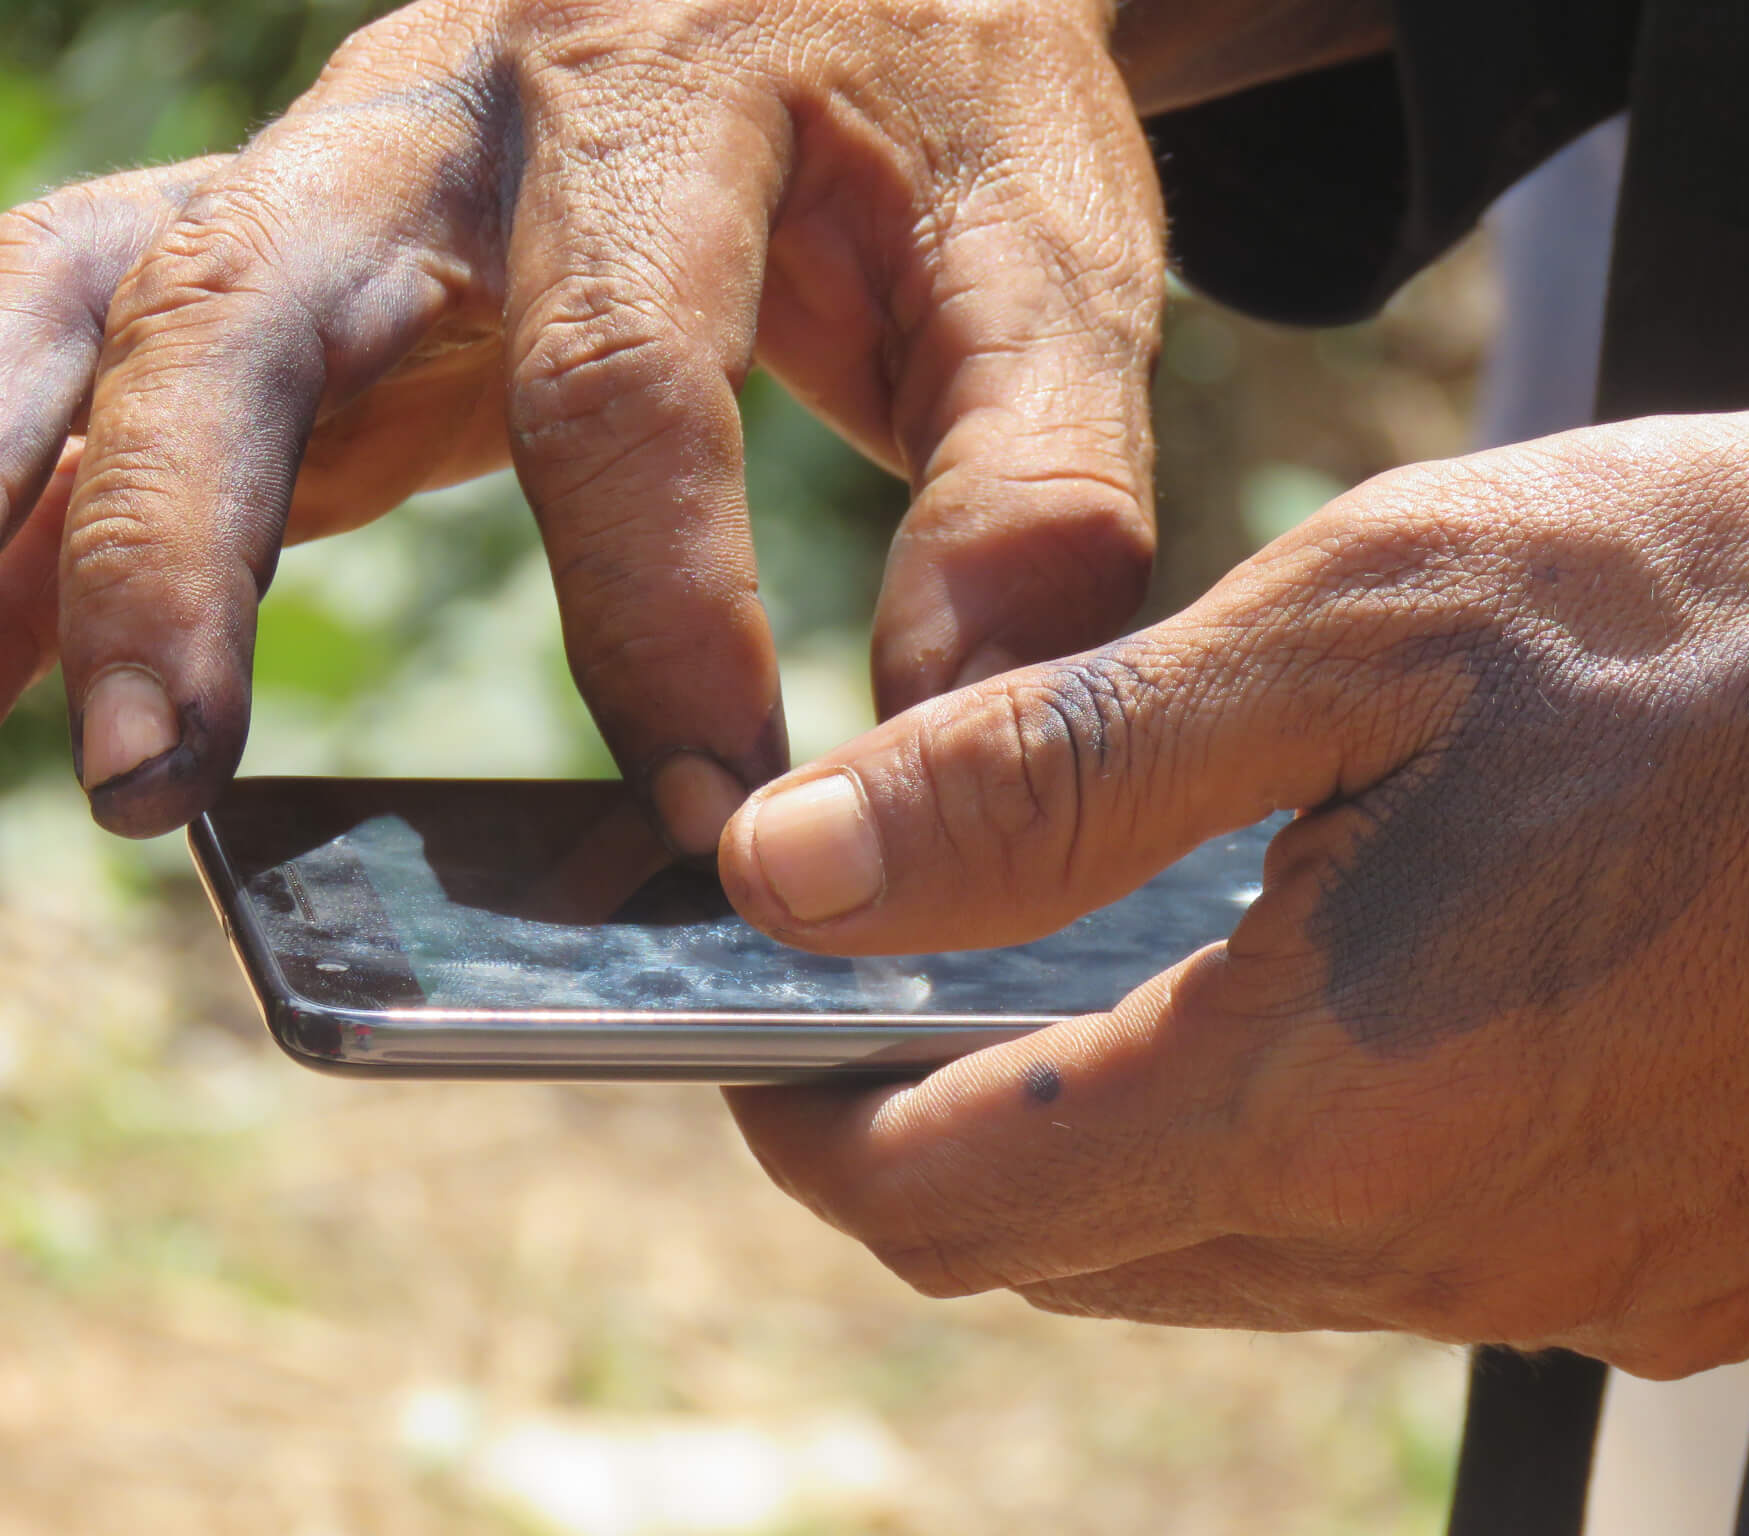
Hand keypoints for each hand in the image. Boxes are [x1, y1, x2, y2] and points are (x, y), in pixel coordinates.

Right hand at [0, 0, 1162, 842]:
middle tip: (153, 782)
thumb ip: (1031, 496)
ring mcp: (356, 162)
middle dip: (182, 545)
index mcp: (669, 94)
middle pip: (258, 300)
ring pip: (131, 301)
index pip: (625, 379)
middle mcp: (462, 110)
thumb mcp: (1048, 271)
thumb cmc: (961, 132)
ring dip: (34, 501)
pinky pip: (125, 324)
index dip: (655, 610)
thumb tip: (945, 738)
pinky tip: (2, 630)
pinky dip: (39, 472)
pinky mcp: (322, 232)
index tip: (709, 809)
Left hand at [717, 412, 1748, 1376]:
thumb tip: (798, 866)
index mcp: (1319, 1094)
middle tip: (926, 990)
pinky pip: (1419, 1258)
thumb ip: (1055, 776)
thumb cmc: (1747, 640)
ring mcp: (1576, 1287)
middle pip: (1083, 1253)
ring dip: (1142, 1145)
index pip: (948, 1199)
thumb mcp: (1360, 632)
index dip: (808, 1130)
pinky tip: (1372, 1009)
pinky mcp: (1689, 1274)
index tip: (754, 1045)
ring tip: (1139, 974)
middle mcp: (1434, 1248)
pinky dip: (1320, 1156)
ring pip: (1243, 1266)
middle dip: (960, 1135)